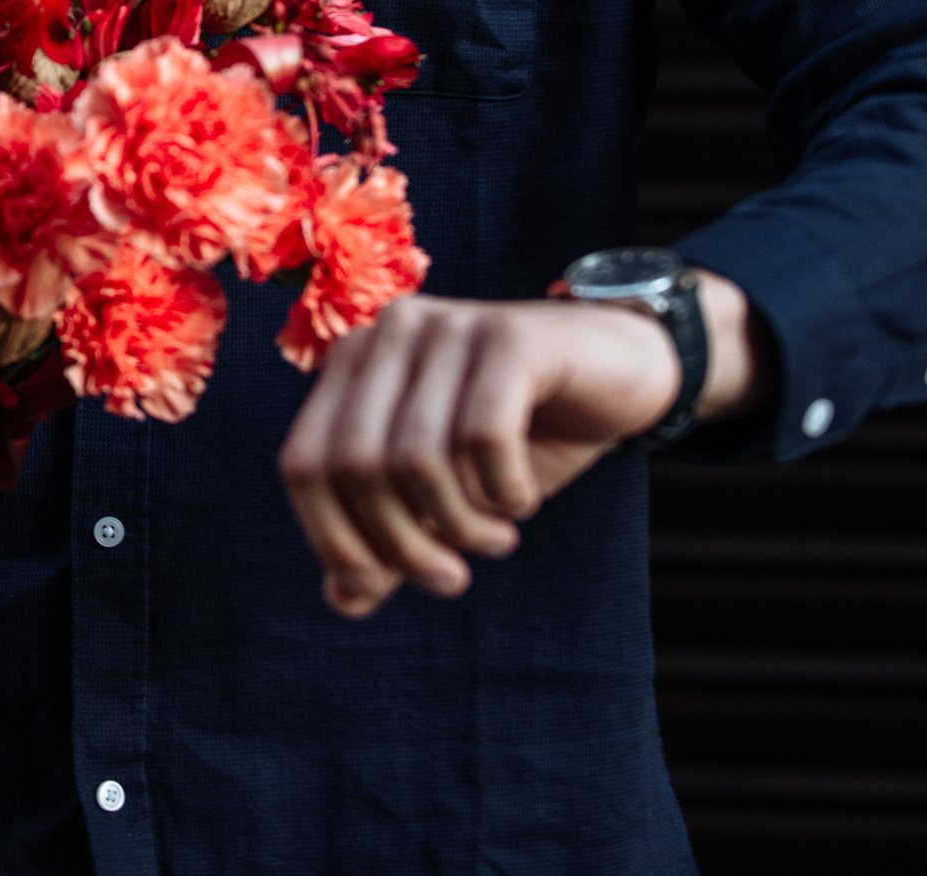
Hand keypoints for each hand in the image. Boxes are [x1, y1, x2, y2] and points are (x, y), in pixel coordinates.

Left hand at [278, 274, 767, 616]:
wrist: (622, 370)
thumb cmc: (522, 434)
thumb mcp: (451, 496)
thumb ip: (393, 538)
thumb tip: (342, 600)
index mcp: (355, 363)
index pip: (304, 463)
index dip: (333, 538)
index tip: (376, 587)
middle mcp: (391, 332)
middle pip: (356, 465)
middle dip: (402, 546)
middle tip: (452, 579)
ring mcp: (450, 325)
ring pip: (417, 458)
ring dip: (459, 526)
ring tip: (495, 540)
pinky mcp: (510, 336)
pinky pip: (484, 437)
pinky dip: (502, 491)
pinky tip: (521, 498)